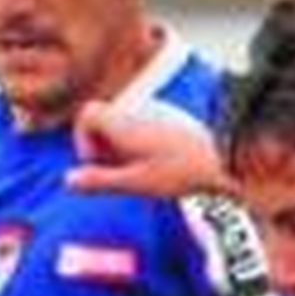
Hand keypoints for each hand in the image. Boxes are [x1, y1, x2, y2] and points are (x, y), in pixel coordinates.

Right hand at [66, 103, 223, 198]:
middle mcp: (137, 113)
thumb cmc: (183, 173)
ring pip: (122, 125)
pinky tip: (158, 166)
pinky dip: (139, 145)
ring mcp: (154, 114)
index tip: (96, 162)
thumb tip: (68, 181)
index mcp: (124, 124)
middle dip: (101, 146)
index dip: (82, 138)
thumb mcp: (137, 182)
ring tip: (138, 172)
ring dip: (120, 148)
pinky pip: (142, 128)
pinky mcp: (170, 122)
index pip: (86, 114)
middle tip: (117, 171)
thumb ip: (101, 181)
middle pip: (102, 119)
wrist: (226, 159)